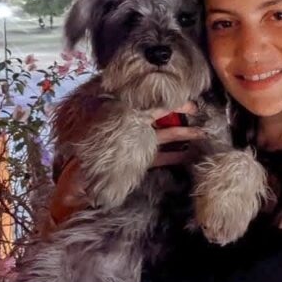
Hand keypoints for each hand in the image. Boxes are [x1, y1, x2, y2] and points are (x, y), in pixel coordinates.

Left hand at [46, 102, 203, 225]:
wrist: (79, 186)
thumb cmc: (91, 157)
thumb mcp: (112, 135)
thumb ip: (128, 120)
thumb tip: (151, 100)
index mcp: (122, 116)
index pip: (148, 102)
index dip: (166, 98)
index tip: (183, 95)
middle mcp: (130, 127)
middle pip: (159, 115)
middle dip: (179, 111)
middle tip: (198, 109)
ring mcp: (136, 144)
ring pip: (164, 134)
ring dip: (183, 133)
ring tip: (202, 132)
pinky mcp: (139, 161)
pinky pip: (161, 154)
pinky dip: (176, 154)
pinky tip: (190, 154)